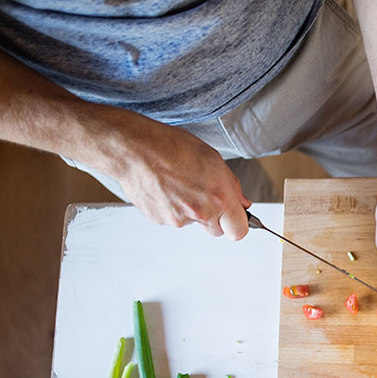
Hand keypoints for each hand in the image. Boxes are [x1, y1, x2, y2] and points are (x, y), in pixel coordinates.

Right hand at [100, 117, 250, 239]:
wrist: (134, 149)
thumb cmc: (172, 147)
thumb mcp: (213, 159)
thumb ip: (231, 186)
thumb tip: (242, 203)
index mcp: (219, 197)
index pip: (239, 231)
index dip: (237, 224)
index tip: (234, 217)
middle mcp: (200, 212)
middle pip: (216, 231)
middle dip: (214, 217)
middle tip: (203, 194)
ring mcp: (178, 219)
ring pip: (193, 223)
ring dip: (190, 210)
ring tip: (179, 183)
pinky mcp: (160, 220)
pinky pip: (173, 218)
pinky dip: (171, 207)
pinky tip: (166, 188)